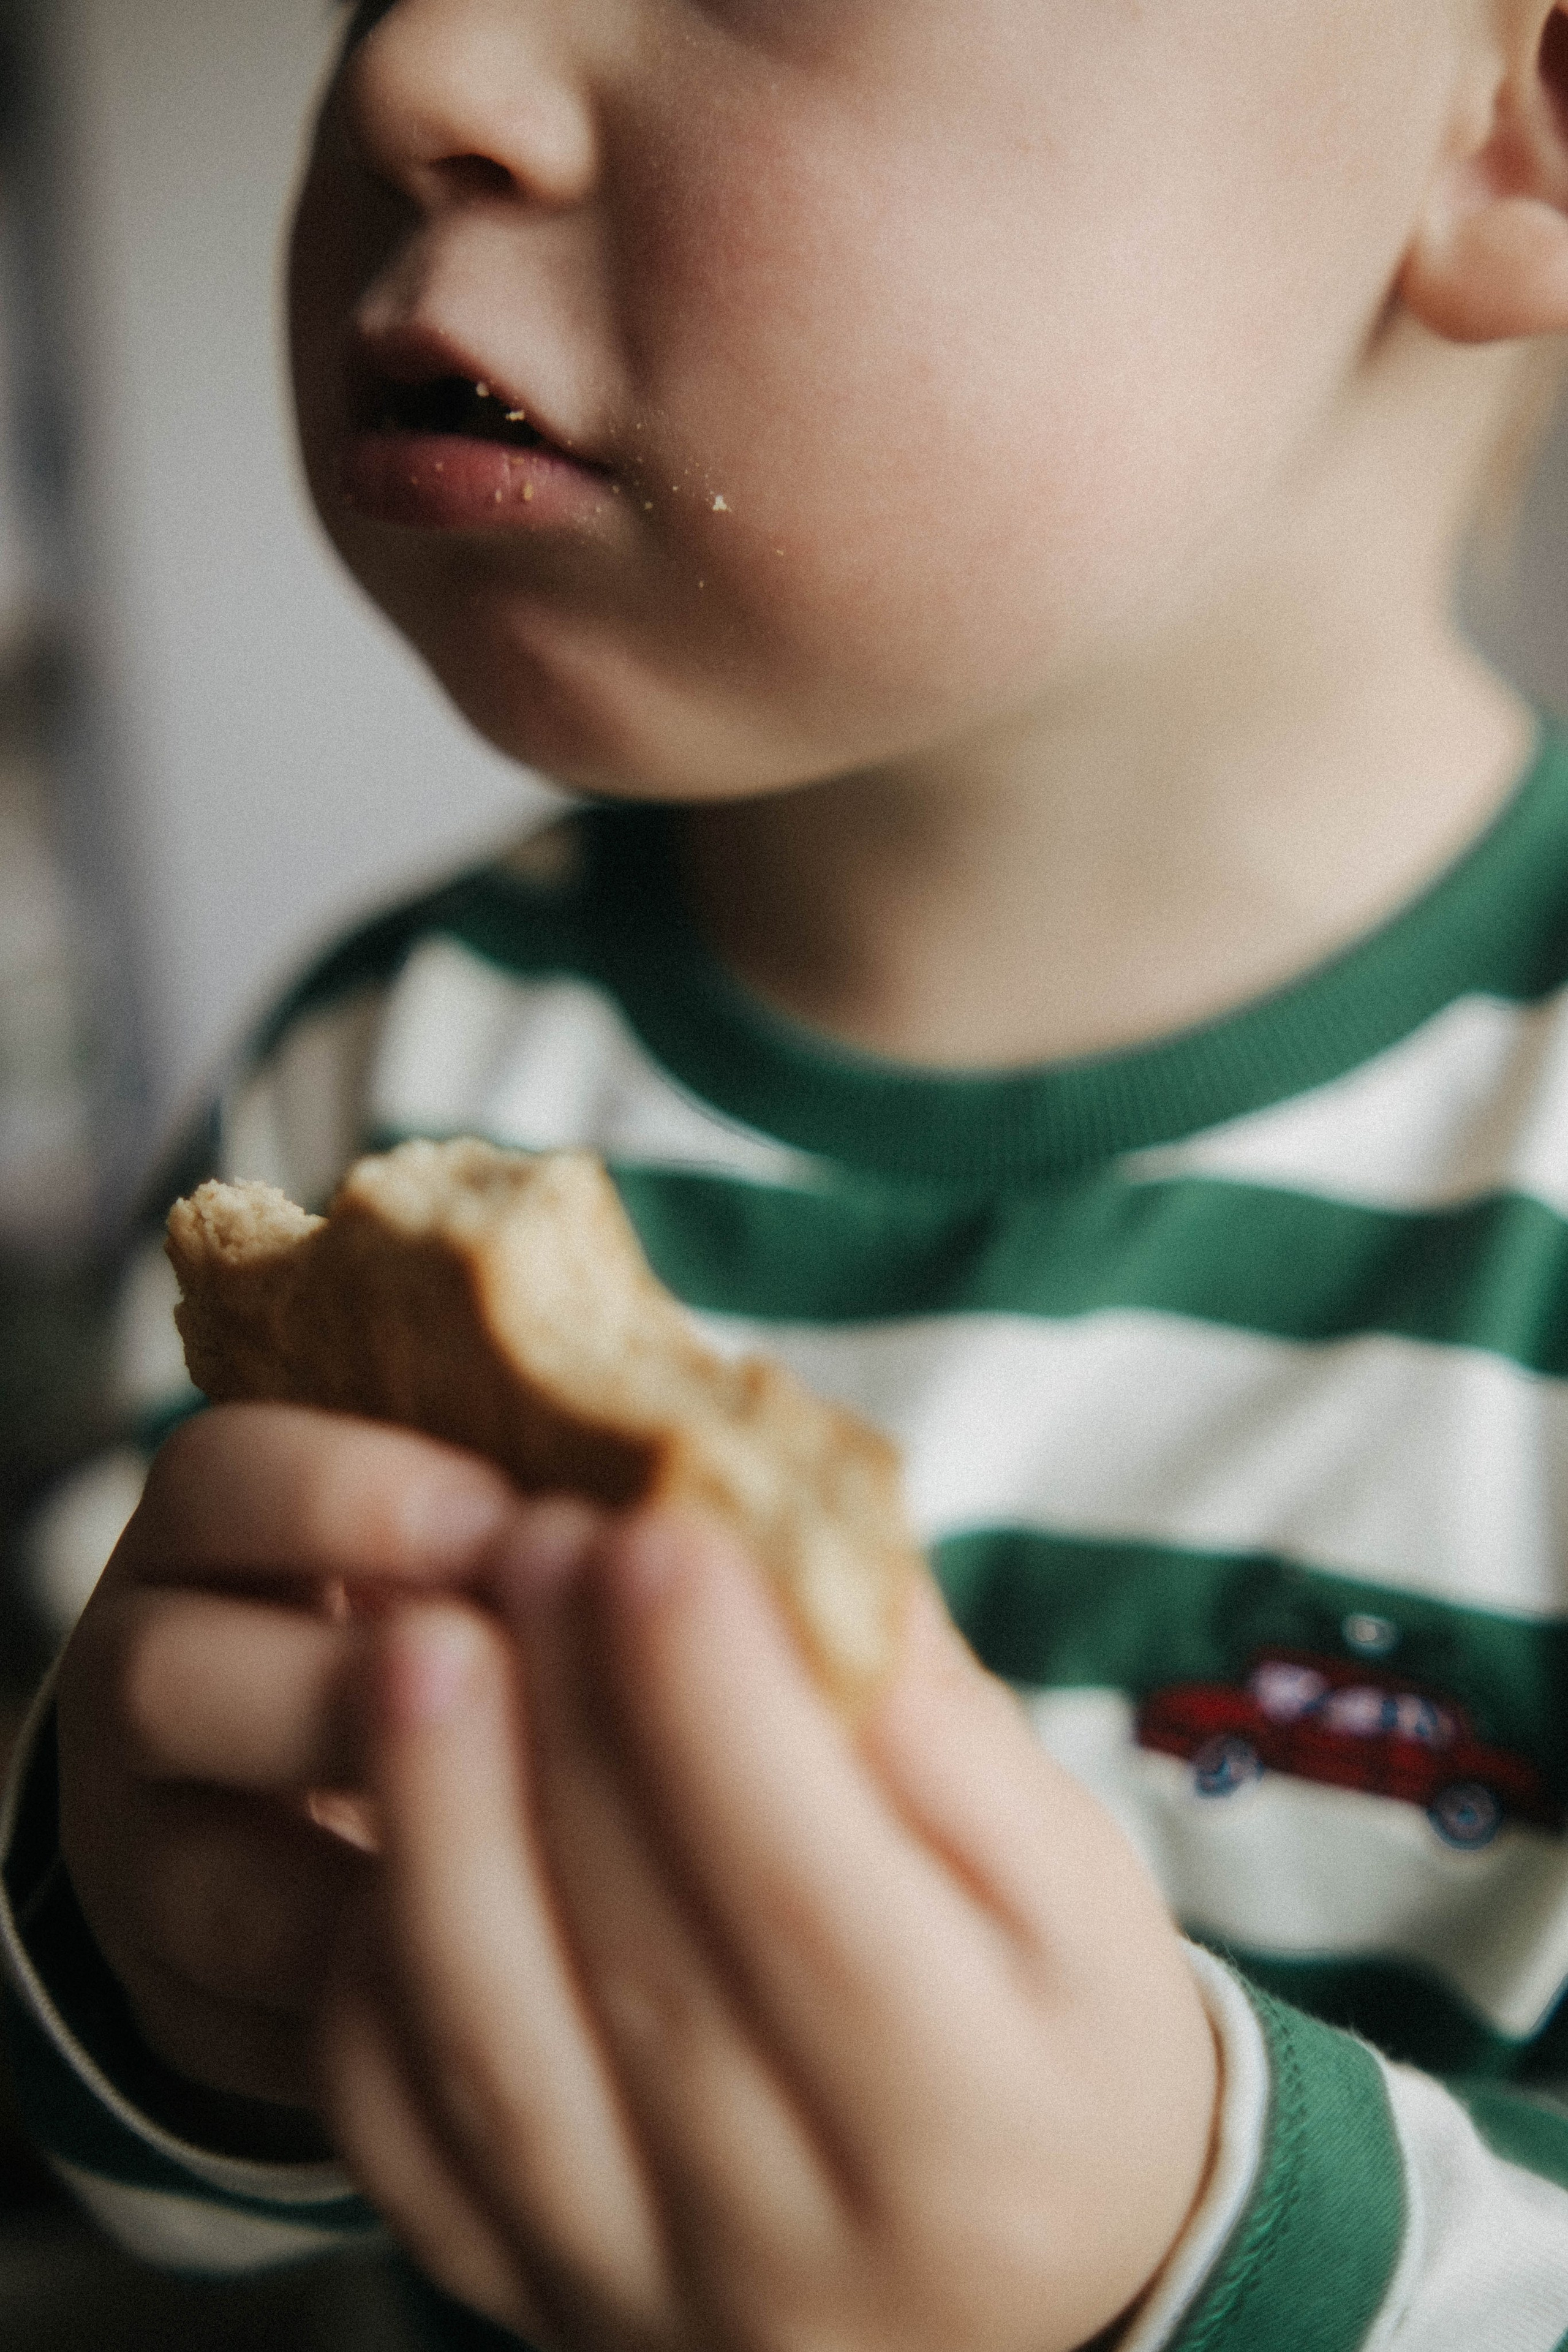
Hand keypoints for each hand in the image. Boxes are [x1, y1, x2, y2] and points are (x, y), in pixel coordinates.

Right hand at [54, 1404, 514, 2109]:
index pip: (220, 1478)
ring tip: (547, 1844)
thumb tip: (688, 1518)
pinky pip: (275, 2026)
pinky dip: (408, 2001)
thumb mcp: (476, 1546)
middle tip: (511, 1692)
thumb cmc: (471, 1620)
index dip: (347, 1494)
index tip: (503, 1520)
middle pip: (164, 1672)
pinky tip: (538, 1967)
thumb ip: (542, 1523)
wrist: (347, 1796)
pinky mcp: (191, 2010)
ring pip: (208, 1881)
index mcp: (207, 1536)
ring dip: (391, 1872)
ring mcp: (144, 1860)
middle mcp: (137, 1683)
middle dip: (348, 1688)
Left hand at [321, 1508, 1218, 2351]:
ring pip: (489, 2061)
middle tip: (526, 1535)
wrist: (1028, 2278)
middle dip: (564, 1726)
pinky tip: (389, 1810)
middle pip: (640, 1970)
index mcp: (980, 2129)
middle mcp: (807, 2253)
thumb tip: (794, 1526)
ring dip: (434, 1824)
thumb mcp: (1069, 1881)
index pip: (811, 1901)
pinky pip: (407, 2140)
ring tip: (416, 1638)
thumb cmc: (1054, 2034)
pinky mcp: (533, 2295)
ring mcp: (647, 2294)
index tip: (649, 1526)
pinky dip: (372, 1962)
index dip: (714, 1705)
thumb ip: (935, 1719)